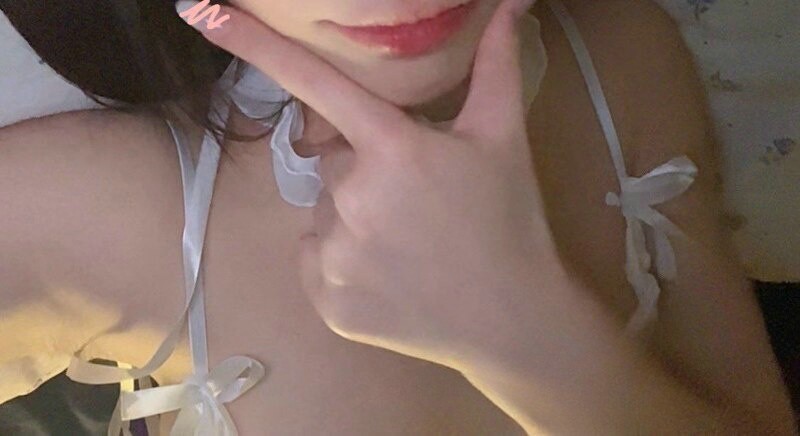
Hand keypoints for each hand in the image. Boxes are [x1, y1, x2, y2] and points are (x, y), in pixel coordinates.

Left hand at [195, 0, 574, 369]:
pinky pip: (317, 259)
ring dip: (353, 217)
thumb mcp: (504, 138)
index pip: (315, 84)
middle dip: (365, 168)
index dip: (255, 44)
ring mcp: (333, 255)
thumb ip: (496, 63)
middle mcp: (350, 197)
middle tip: (417, 197)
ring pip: (325, 212)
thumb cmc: (509, 220)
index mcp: (390, 149)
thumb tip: (511, 2)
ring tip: (408, 241)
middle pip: (333, 161)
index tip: (197, 10)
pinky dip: (342, 261)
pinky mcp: (324, 301)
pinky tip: (389, 273)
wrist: (512, 320)